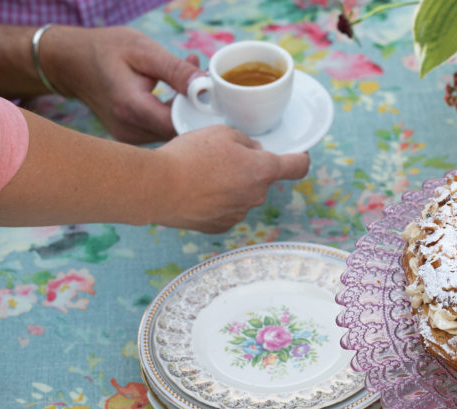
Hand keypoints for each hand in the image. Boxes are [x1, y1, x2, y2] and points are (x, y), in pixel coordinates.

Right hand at [41, 26, 199, 143]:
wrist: (70, 63)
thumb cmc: (105, 50)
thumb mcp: (143, 50)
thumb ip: (176, 70)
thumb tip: (205, 86)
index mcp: (131, 107)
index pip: (180, 124)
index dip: (201, 112)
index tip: (209, 93)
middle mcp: (129, 130)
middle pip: (179, 132)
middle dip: (196, 109)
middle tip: (201, 82)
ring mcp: (129, 138)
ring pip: (172, 133)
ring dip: (185, 110)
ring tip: (185, 81)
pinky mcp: (131, 138)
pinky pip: (161, 130)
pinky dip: (172, 113)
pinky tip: (173, 94)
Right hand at [152, 125, 310, 232]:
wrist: (156, 187)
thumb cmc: (188, 156)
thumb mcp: (221, 133)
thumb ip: (246, 141)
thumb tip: (254, 151)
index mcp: (262, 170)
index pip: (298, 167)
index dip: (300, 159)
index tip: (296, 156)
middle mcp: (256, 196)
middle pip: (263, 180)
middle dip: (250, 169)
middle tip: (223, 158)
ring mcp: (239, 214)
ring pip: (243, 195)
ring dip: (232, 185)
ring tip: (203, 175)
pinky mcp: (220, 226)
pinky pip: (226, 210)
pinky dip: (217, 202)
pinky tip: (197, 192)